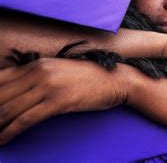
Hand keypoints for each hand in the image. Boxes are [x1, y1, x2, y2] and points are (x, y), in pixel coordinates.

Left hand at [0, 58, 128, 144]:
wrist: (117, 80)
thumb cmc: (89, 78)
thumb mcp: (60, 72)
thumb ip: (38, 77)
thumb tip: (16, 93)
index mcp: (37, 64)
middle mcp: (39, 72)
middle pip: (0, 95)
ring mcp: (48, 86)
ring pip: (8, 109)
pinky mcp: (59, 101)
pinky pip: (26, 119)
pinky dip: (9, 132)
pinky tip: (2, 141)